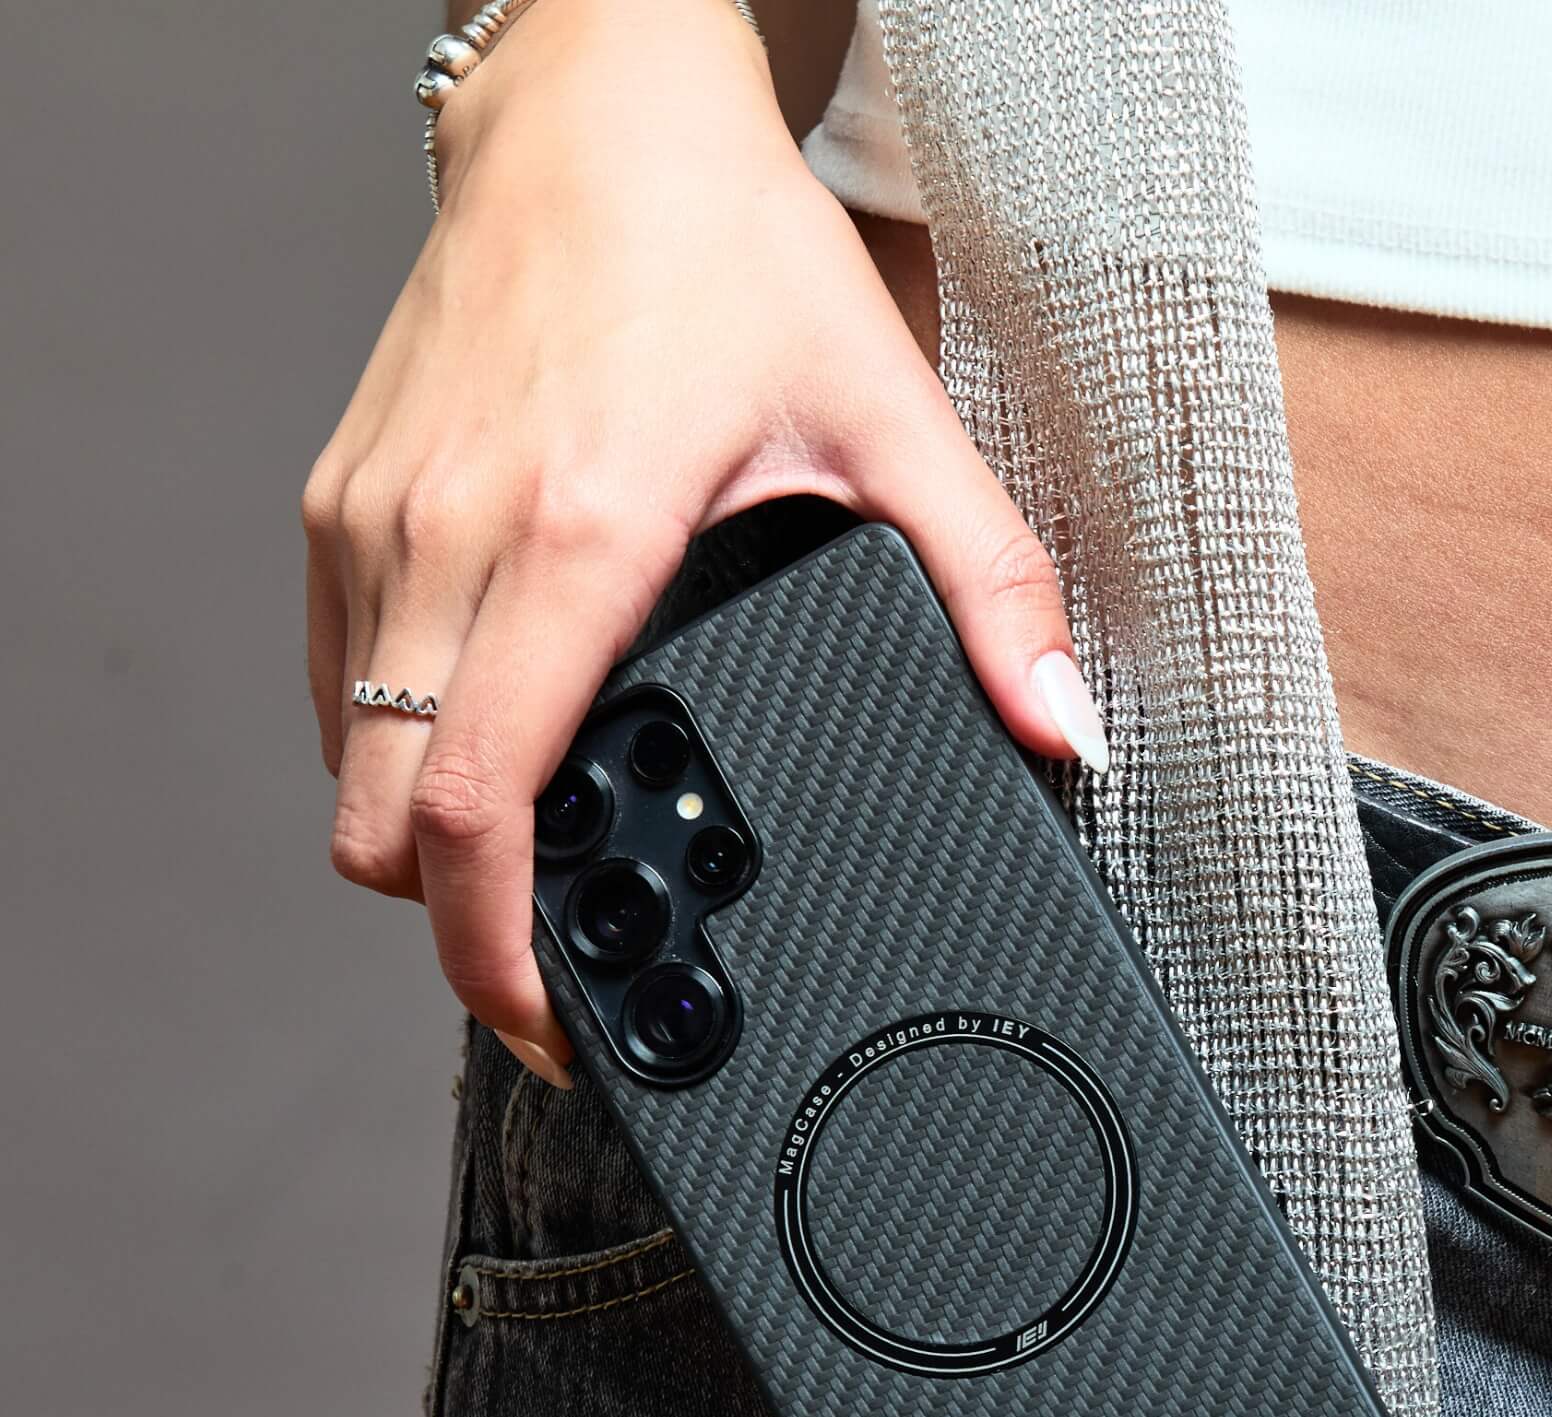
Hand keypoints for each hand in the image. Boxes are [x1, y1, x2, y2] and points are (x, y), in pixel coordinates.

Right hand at [302, 0, 1102, 1085]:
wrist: (598, 102)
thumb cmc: (724, 244)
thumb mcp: (894, 417)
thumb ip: (990, 588)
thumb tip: (1062, 726)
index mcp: (573, 538)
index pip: (477, 804)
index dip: (493, 954)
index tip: (549, 1025)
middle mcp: (444, 537)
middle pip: (378, 824)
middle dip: (456, 925)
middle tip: (558, 960)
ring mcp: (375, 517)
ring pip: (343, 763)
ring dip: (427, 837)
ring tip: (542, 855)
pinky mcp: (344, 496)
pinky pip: (336, 681)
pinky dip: (401, 745)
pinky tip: (497, 733)